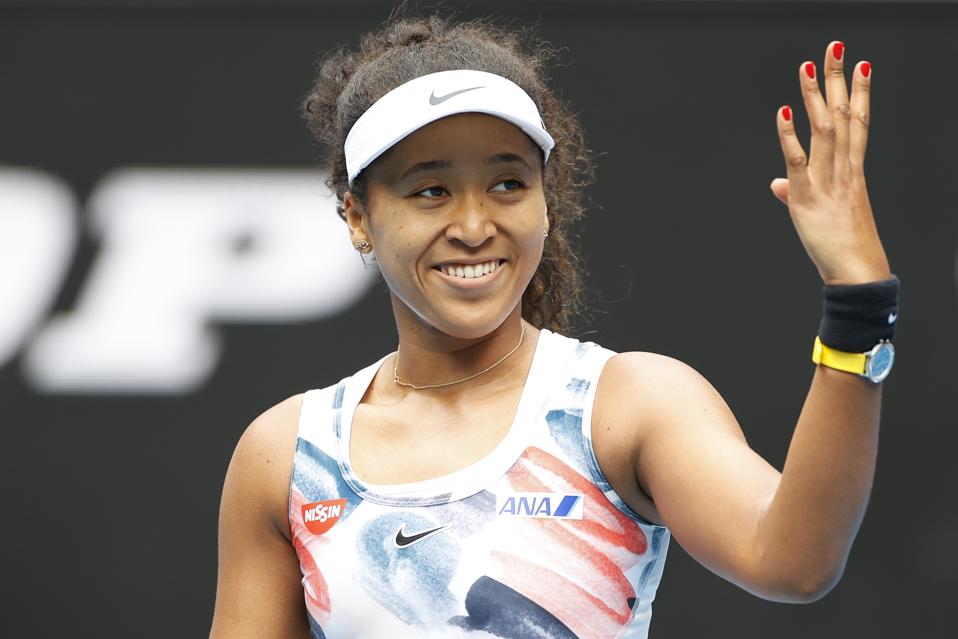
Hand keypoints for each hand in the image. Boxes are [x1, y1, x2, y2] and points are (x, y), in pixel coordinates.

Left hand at [769, 41, 891, 285]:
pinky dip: (789, 136)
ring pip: (823, 129)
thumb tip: (777, 184)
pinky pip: (797, 161)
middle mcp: (844, 169)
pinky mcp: (808, 197)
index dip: (859, 92)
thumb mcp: (820, 214)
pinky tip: (783, 111)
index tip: (861, 64)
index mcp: (852, 171)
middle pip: (843, 115)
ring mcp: (827, 181)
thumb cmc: (843, 245)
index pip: (858, 123)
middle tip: (835, 46)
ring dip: (814, 96)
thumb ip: (797, 192)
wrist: (857, 272)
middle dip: (838, 79)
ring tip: (808, 66)